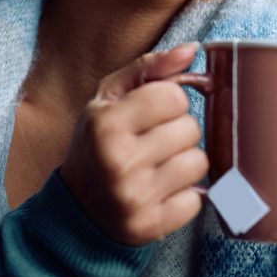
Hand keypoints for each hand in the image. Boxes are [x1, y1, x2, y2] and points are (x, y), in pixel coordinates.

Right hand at [58, 43, 208, 245]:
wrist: (76, 211)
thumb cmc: (96, 145)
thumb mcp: (108, 100)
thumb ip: (149, 69)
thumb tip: (192, 50)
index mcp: (106, 123)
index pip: (174, 96)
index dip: (166, 102)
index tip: (149, 114)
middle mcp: (120, 160)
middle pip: (191, 128)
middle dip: (176, 132)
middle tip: (151, 142)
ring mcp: (137, 197)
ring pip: (199, 163)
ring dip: (183, 163)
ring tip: (157, 167)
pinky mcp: (152, 226)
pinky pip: (198, 200)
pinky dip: (184, 195)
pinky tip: (159, 192)